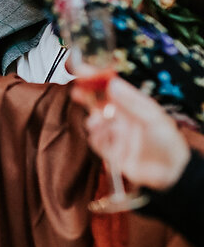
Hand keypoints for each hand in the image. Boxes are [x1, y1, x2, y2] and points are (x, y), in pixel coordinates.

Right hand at [73, 77, 191, 191]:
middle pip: (100, 103)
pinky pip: (96, 140)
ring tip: (96, 122)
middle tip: (77, 91)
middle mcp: (124, 119)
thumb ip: (130, 102)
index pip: (112, 88)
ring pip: (96, 122)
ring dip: (93, 120)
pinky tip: (101, 136)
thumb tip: (112, 84)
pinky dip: (96, 136)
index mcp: (135, 107)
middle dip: (87, 97)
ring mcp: (117, 134)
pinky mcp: (111, 151)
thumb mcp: (152, 119)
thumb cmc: (168, 144)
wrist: (170, 174)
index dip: (97, 79)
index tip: (82, 71)